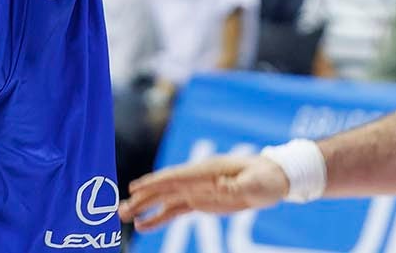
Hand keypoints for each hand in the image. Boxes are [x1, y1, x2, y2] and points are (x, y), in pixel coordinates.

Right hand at [122, 153, 289, 230]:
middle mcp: (198, 178)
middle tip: (121, 209)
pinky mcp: (201, 200)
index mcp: (208, 170)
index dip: (156, 182)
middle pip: (165, 188)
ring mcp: (198, 189)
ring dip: (145, 207)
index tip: (135, 188)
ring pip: (166, 199)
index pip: (177, 177)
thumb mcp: (256, 182)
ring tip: (124, 217)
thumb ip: (237, 185)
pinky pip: (176, 209)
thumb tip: (218, 187)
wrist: (274, 178)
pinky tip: (144, 225)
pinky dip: (159, 216)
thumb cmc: (266, 177)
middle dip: (142, 197)